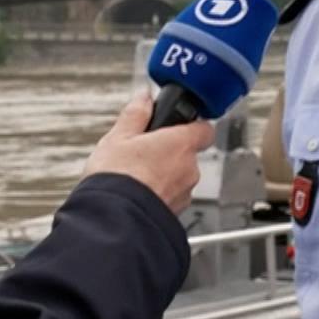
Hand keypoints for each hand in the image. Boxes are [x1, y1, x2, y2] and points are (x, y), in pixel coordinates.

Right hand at [83, 93, 214, 214]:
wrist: (114, 219)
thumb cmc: (117, 177)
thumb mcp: (118, 137)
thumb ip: (136, 114)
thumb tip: (144, 99)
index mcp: (181, 144)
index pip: (205, 129)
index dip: (192, 125)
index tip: (177, 125)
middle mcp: (190, 169)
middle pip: (188, 154)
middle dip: (168, 153)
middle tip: (143, 152)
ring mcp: (185, 194)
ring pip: (179, 178)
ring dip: (164, 175)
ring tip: (135, 176)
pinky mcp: (176, 213)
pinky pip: (171, 197)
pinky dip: (159, 194)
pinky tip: (138, 194)